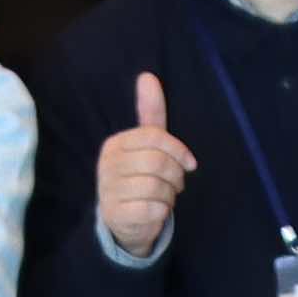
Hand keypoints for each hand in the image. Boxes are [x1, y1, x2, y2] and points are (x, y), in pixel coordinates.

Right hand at [92, 71, 197, 258]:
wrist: (123, 219)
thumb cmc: (140, 176)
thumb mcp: (146, 145)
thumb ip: (150, 112)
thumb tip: (148, 76)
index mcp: (116, 144)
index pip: (154, 137)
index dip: (179, 150)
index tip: (189, 163)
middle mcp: (107, 164)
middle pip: (158, 162)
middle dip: (176, 176)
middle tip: (175, 184)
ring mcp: (108, 189)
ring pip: (157, 187)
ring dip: (169, 196)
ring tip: (163, 197)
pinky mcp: (115, 214)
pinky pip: (152, 209)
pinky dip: (162, 212)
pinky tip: (155, 211)